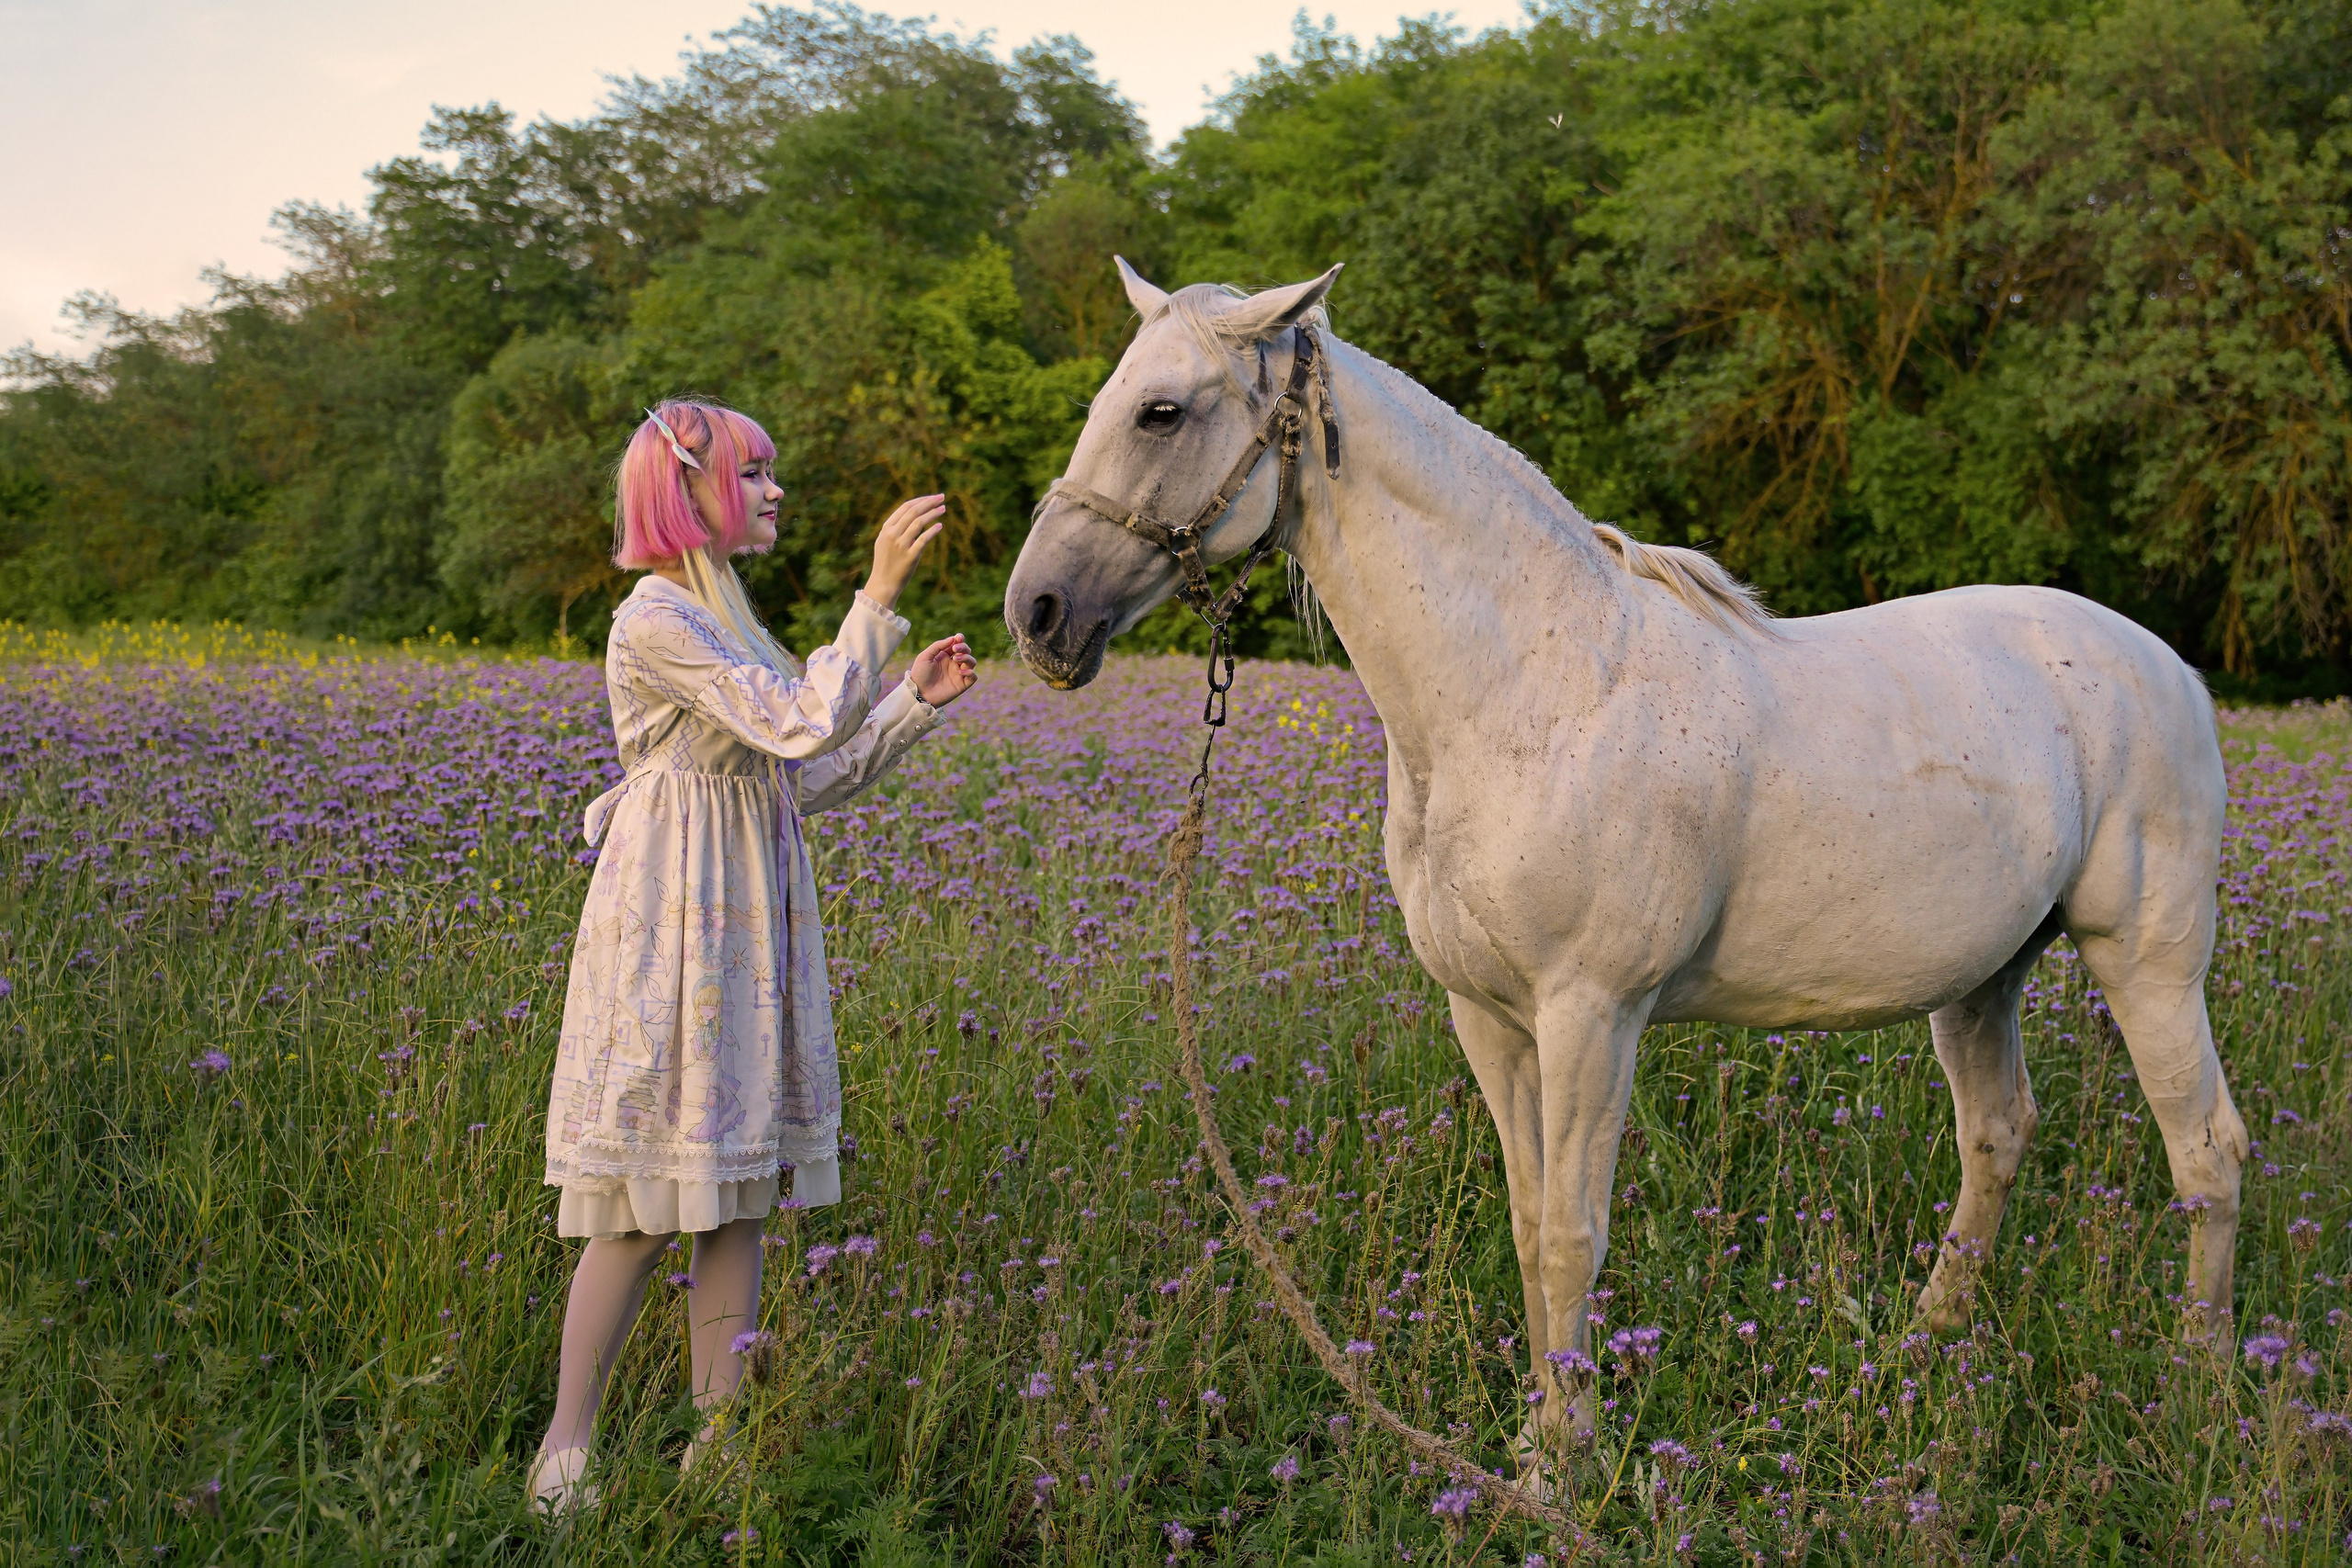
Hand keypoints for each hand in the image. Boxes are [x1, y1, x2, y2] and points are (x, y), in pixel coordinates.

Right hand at [862, 494, 947, 609]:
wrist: (883, 584)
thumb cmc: (886, 563)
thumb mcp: (884, 542)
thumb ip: (896, 529)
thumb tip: (914, 517)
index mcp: (886, 528)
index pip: (905, 507)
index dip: (921, 500)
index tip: (933, 497)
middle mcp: (892, 534)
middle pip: (913, 512)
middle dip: (929, 502)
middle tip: (941, 497)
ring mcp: (901, 545)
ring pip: (919, 523)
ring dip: (933, 514)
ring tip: (943, 509)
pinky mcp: (910, 556)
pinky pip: (923, 540)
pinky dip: (932, 531)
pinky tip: (940, 526)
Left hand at [911, 634, 977, 707]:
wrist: (919, 693)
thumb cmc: (920, 674)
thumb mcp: (925, 656)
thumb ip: (938, 645)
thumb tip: (953, 638)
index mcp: (945, 656)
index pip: (957, 645)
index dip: (960, 639)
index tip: (959, 637)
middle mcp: (953, 664)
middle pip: (966, 652)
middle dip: (964, 647)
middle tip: (955, 649)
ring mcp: (958, 674)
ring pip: (972, 662)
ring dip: (967, 658)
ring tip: (956, 659)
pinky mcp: (961, 685)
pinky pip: (973, 677)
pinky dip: (971, 672)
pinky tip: (961, 671)